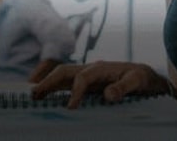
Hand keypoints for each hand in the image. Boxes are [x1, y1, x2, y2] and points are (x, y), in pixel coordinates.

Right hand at [31, 61, 168, 108]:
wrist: (144, 76)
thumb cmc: (141, 78)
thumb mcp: (138, 81)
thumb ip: (124, 87)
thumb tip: (108, 95)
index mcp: (102, 68)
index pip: (83, 77)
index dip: (75, 91)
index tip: (70, 108)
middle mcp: (91, 69)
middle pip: (65, 71)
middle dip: (49, 81)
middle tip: (34, 95)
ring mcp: (86, 75)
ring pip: (62, 75)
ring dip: (47, 83)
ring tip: (32, 96)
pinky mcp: (86, 82)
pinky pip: (65, 83)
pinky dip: (53, 88)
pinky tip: (44, 98)